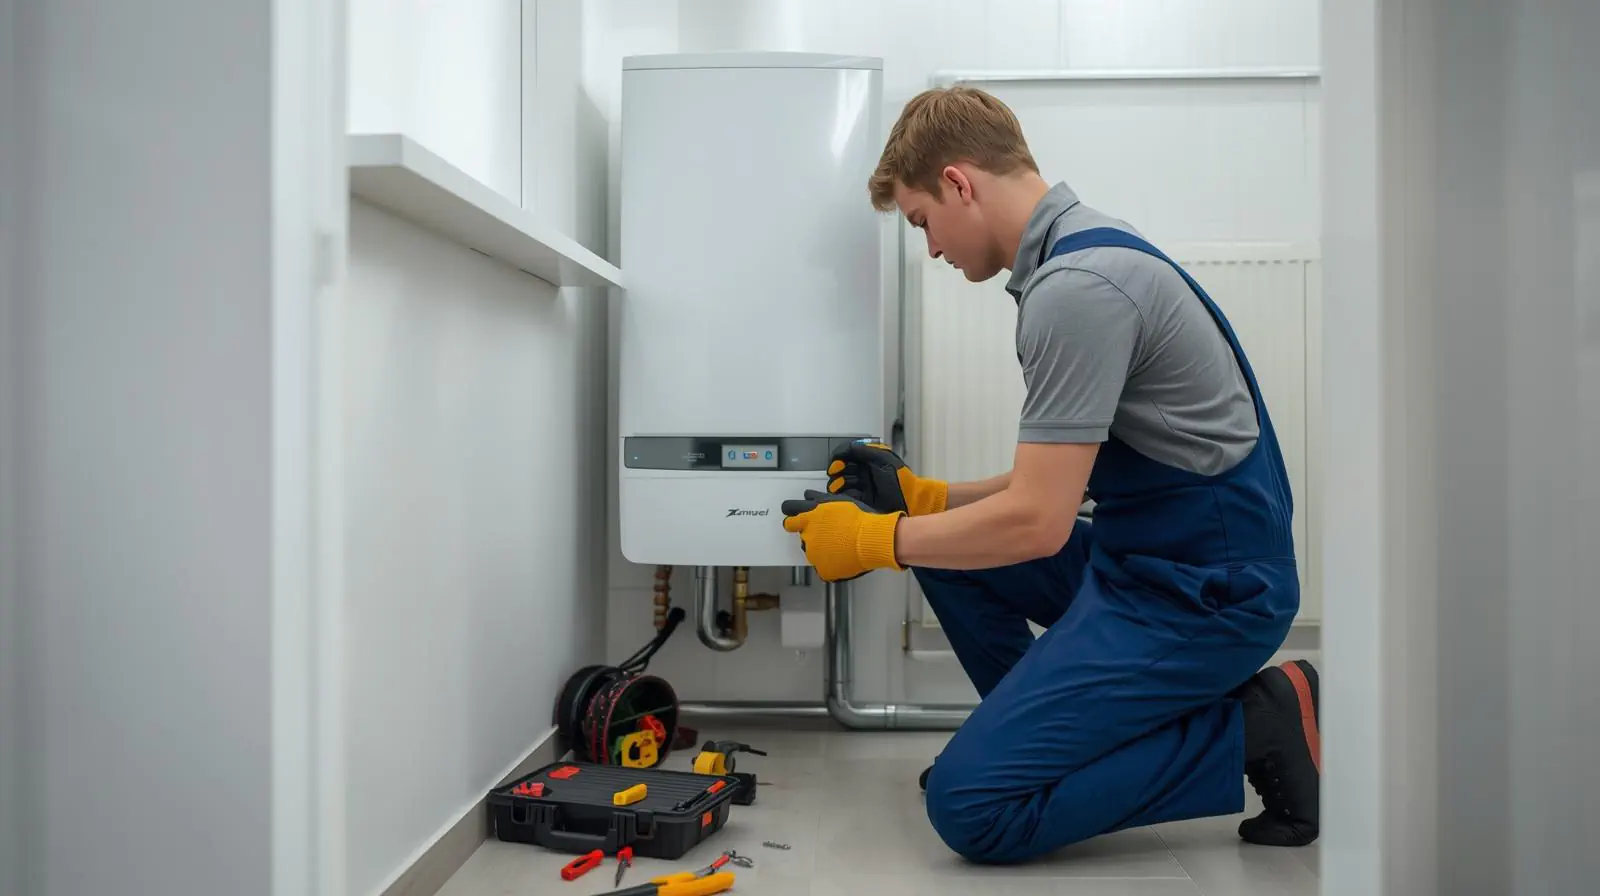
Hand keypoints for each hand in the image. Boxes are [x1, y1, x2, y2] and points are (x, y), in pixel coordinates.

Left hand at [780, 489, 902, 581]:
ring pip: (811, 551)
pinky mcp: (822, 569)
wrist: (872, 538)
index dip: (794, 521)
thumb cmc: (859, 517)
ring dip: (820, 548)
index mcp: (808, 518)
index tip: (799, 522)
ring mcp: (813, 554)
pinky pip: (822, 567)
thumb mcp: (837, 501)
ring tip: (839, 545)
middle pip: (801, 536)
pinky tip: (842, 557)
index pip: (789, 521)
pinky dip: (830, 564)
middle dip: (810, 534)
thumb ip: (818, 499)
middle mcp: (807, 536)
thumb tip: (807, 495)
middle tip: (826, 534)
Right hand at [827, 441, 947, 515]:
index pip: (849, 454)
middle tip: (835, 473)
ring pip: (843, 482)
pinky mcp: (862, 500)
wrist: (908, 502)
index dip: (840, 457)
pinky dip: (841, 494)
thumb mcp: (883, 460)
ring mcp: (863, 486)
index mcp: (871, 460)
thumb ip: (865, 451)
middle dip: (837, 470)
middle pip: (844, 468)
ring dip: (837, 482)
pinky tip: (840, 493)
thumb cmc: (900, 480)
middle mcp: (866, 472)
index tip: (835, 463)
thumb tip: (848, 447)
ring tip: (837, 486)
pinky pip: (846, 495)